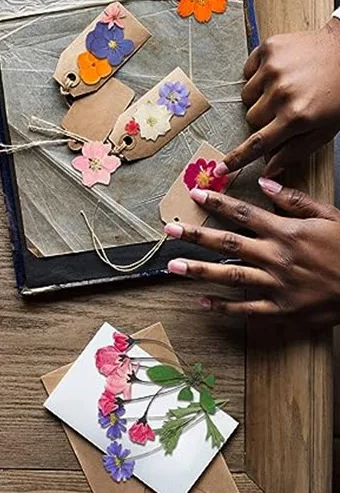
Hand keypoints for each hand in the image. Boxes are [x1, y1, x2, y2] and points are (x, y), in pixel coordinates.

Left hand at [163, 180, 339, 325]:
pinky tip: (202, 303)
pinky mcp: (283, 310)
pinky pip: (248, 309)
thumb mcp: (330, 216)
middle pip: (228, 243)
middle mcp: (277, 257)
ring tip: (173, 266)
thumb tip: (263, 183)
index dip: (217, 203)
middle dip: (196, 235)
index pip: (243, 213)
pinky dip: (224, 307)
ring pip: (232, 275)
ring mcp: (278, 285)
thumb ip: (295, 200)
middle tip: (170, 230)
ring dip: (200, 270)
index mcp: (287, 232)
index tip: (195, 194)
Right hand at [217, 19, 339, 177]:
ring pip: (247, 95)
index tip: (220, 168)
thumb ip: (294, 152)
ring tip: (284, 86)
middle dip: (264, 117)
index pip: (257, 144)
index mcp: (296, 116)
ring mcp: (273, 69)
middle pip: (251, 118)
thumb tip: (268, 171)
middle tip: (285, 106)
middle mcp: (281, 93)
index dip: (237, 158)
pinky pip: (247, 71)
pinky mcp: (268, 49)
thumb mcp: (324, 130)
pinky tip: (280, 70)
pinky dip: (259, 74)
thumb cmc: (339, 94)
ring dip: (260, 95)